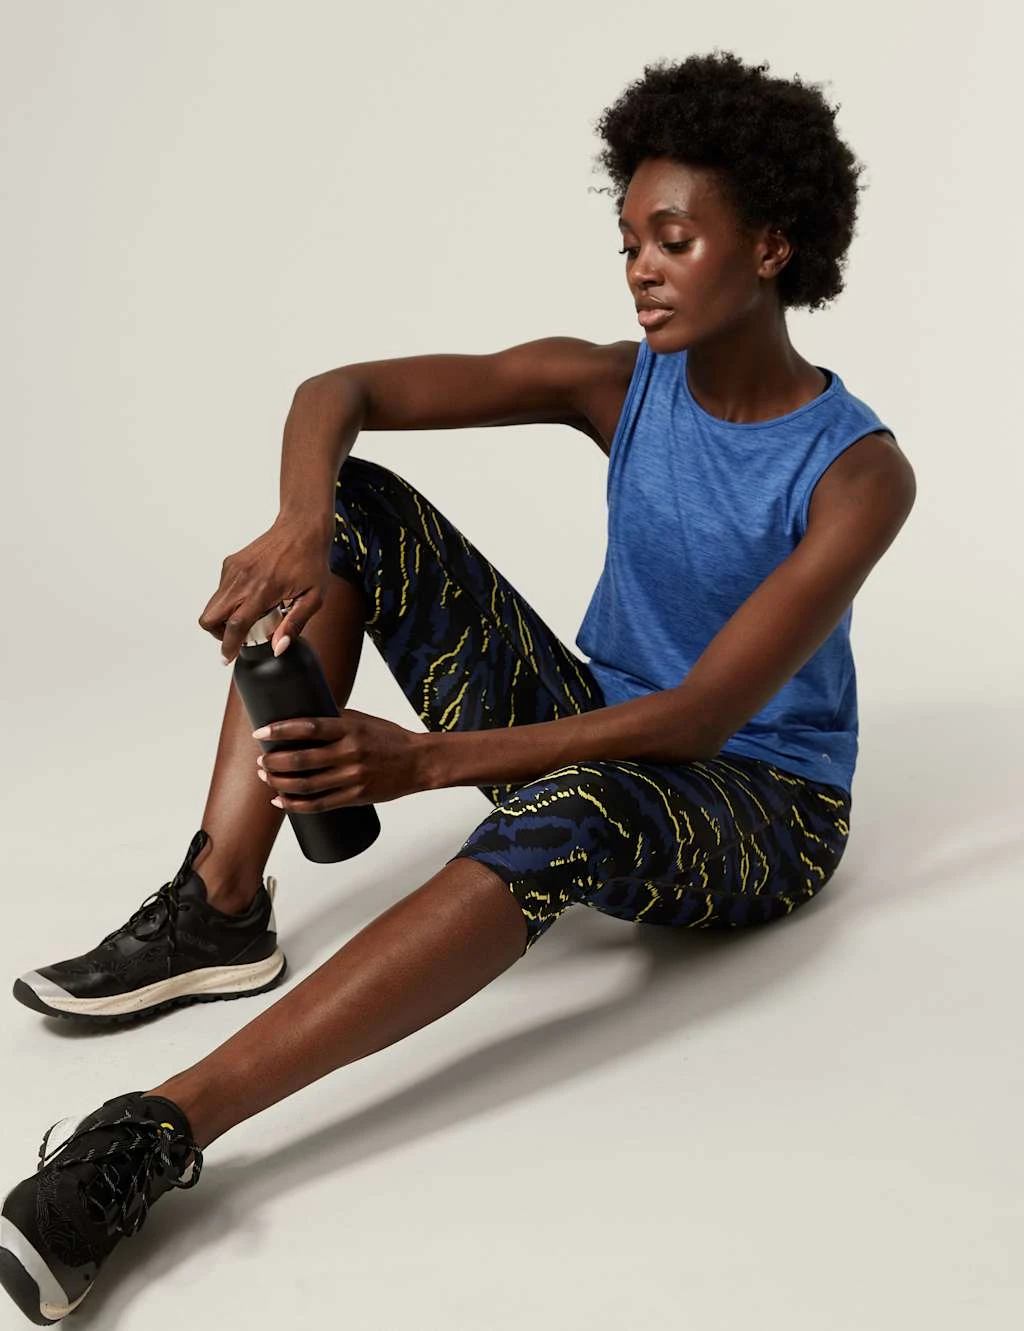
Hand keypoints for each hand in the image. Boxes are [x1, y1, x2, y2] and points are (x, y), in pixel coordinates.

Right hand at [198, 515, 334, 663]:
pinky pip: (221, 591)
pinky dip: (229, 601)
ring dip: (225, 617)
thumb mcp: (314, 597)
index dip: (228, 645)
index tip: (227, 657)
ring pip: (212, 605)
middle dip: (218, 633)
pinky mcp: (231, 563)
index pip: (235, 624)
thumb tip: (277, 648)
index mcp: (263, 590)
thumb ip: (294, 624)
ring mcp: (233, 569)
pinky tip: (252, 597)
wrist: (301, 528)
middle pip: (210, 617)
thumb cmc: (311, 562)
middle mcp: (242, 579)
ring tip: (253, 613)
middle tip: (239, 635)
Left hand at [253, 711, 435, 808]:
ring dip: (278, 782)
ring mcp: (352, 777)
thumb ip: (334, 719)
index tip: (260, 733)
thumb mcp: (363, 721)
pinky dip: (294, 805)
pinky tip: (280, 801)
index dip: (280, 731)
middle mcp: (350, 753)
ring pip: (305, 785)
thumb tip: (302, 717)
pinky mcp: (355, 797)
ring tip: (266, 777)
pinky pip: (318, 805)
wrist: (419, 762)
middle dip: (273, 762)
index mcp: (350, 729)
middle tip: (261, 760)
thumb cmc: (389, 738)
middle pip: (301, 760)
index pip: (308, 727)